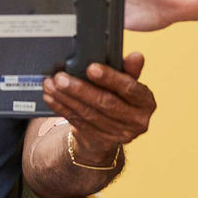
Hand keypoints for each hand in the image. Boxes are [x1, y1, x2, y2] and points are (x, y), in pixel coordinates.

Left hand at [40, 52, 155, 165]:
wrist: (113, 128)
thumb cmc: (119, 96)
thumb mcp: (127, 81)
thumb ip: (129, 69)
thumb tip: (137, 56)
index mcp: (146, 102)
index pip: (129, 89)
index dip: (111, 78)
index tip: (91, 67)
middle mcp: (137, 121)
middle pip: (106, 103)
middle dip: (80, 89)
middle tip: (60, 77)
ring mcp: (120, 134)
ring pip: (89, 114)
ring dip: (66, 98)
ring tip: (51, 85)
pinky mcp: (102, 141)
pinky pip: (79, 122)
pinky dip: (62, 109)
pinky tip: (51, 98)